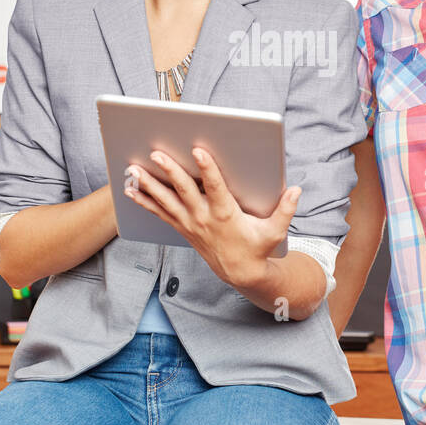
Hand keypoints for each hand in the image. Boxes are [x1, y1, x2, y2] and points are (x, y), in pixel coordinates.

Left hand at [123, 146, 300, 290]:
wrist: (240, 273)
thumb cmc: (258, 248)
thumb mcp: (275, 231)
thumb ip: (285, 210)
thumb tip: (296, 190)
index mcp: (226, 214)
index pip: (216, 188)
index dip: (207, 169)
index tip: (199, 151)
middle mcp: (204, 218)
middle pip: (184, 191)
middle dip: (170, 171)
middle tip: (156, 154)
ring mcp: (190, 223)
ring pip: (166, 201)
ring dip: (148, 184)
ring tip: (133, 169)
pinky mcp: (182, 227)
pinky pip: (159, 212)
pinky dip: (144, 200)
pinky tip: (129, 189)